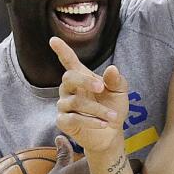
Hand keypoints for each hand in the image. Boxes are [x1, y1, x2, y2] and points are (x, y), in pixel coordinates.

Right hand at [50, 37, 128, 152]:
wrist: (112, 133)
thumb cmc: (113, 108)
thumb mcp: (119, 92)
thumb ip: (116, 80)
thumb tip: (112, 69)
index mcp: (82, 77)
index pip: (69, 61)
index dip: (62, 51)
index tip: (54, 40)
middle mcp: (69, 89)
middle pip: (68, 78)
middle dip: (85, 81)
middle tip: (101, 88)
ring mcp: (64, 105)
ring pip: (75, 102)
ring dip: (97, 109)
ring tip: (113, 116)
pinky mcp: (63, 122)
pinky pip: (72, 118)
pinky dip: (90, 121)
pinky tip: (103, 124)